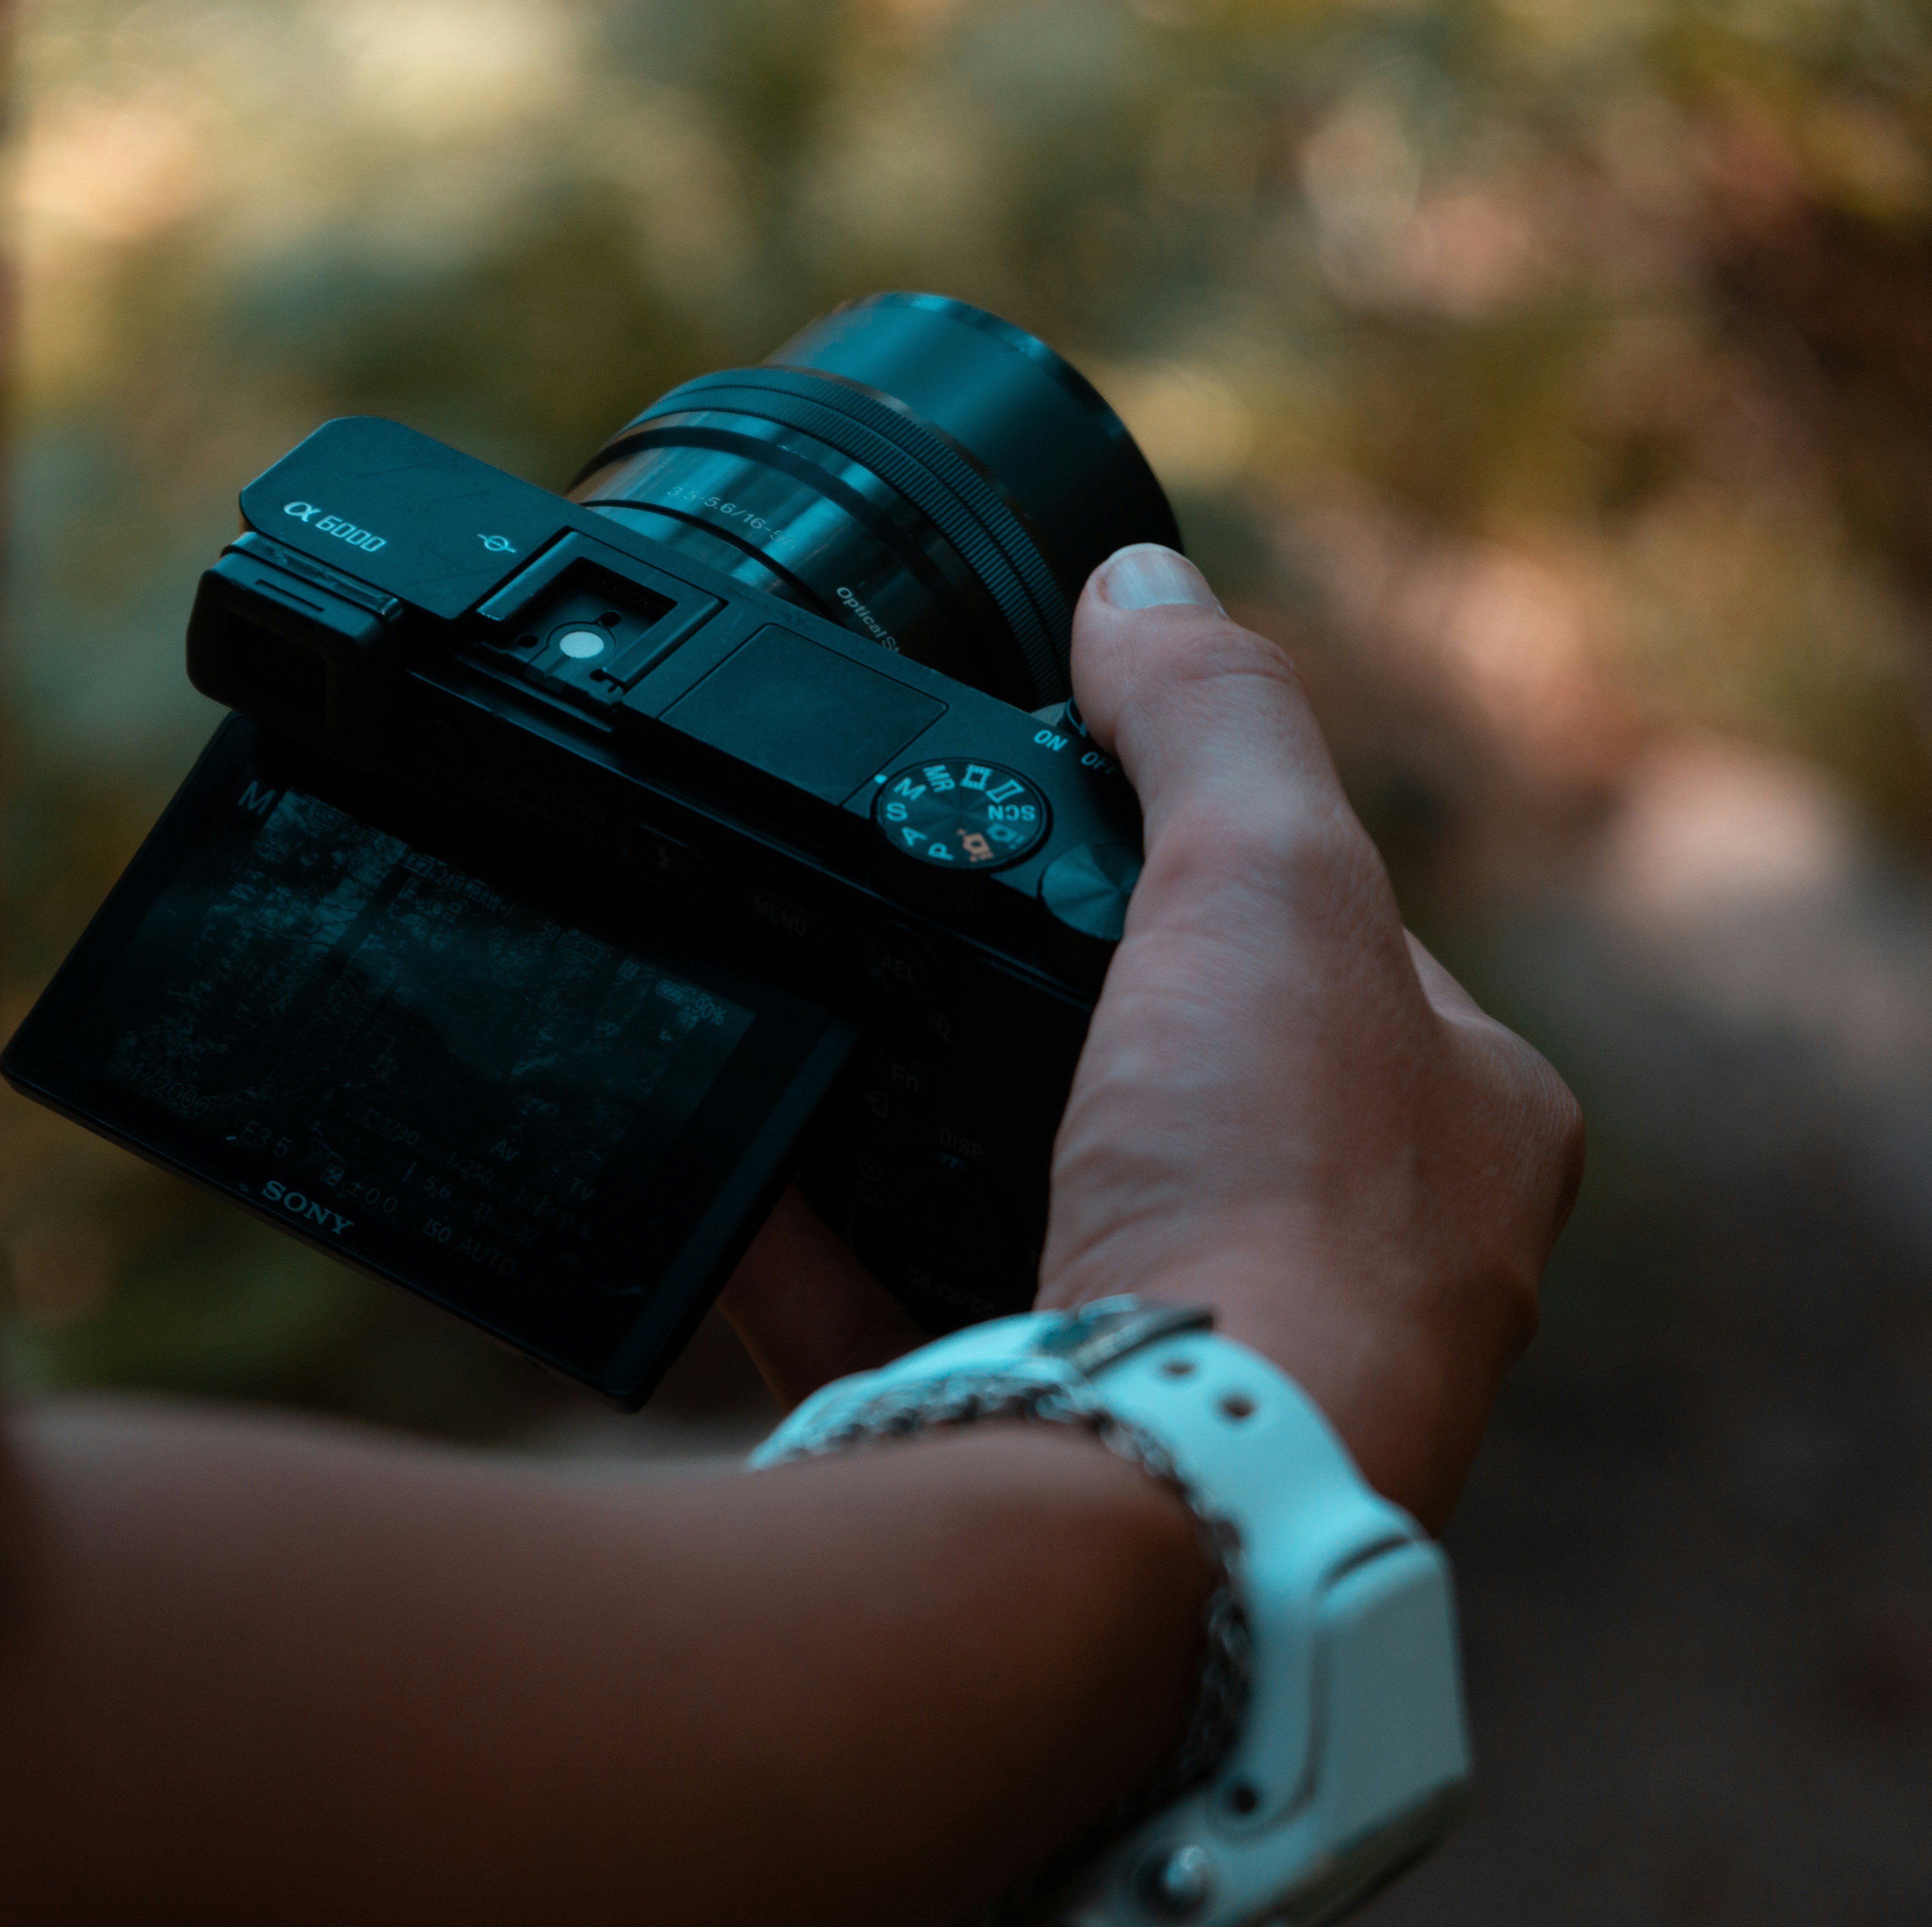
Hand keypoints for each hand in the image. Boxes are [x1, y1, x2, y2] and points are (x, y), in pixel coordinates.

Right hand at [722, 546, 1582, 1528]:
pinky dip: (811, 1240)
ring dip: (918, 1121)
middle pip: (1171, 1082)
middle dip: (1041, 1007)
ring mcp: (1194, 1365)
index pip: (1332, 953)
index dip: (1214, 870)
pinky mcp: (1037, 1440)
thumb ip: (1213, 721)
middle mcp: (1351, 1264)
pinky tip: (731, 1166)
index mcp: (1455, 1130)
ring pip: (1034, 1205)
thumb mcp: (1274, 885)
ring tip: (811, 1013)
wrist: (1171, 1494)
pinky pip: (901, 1309)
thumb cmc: (1279, 1199)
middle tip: (914, 918)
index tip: (1080, 822)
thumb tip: (1142, 582)